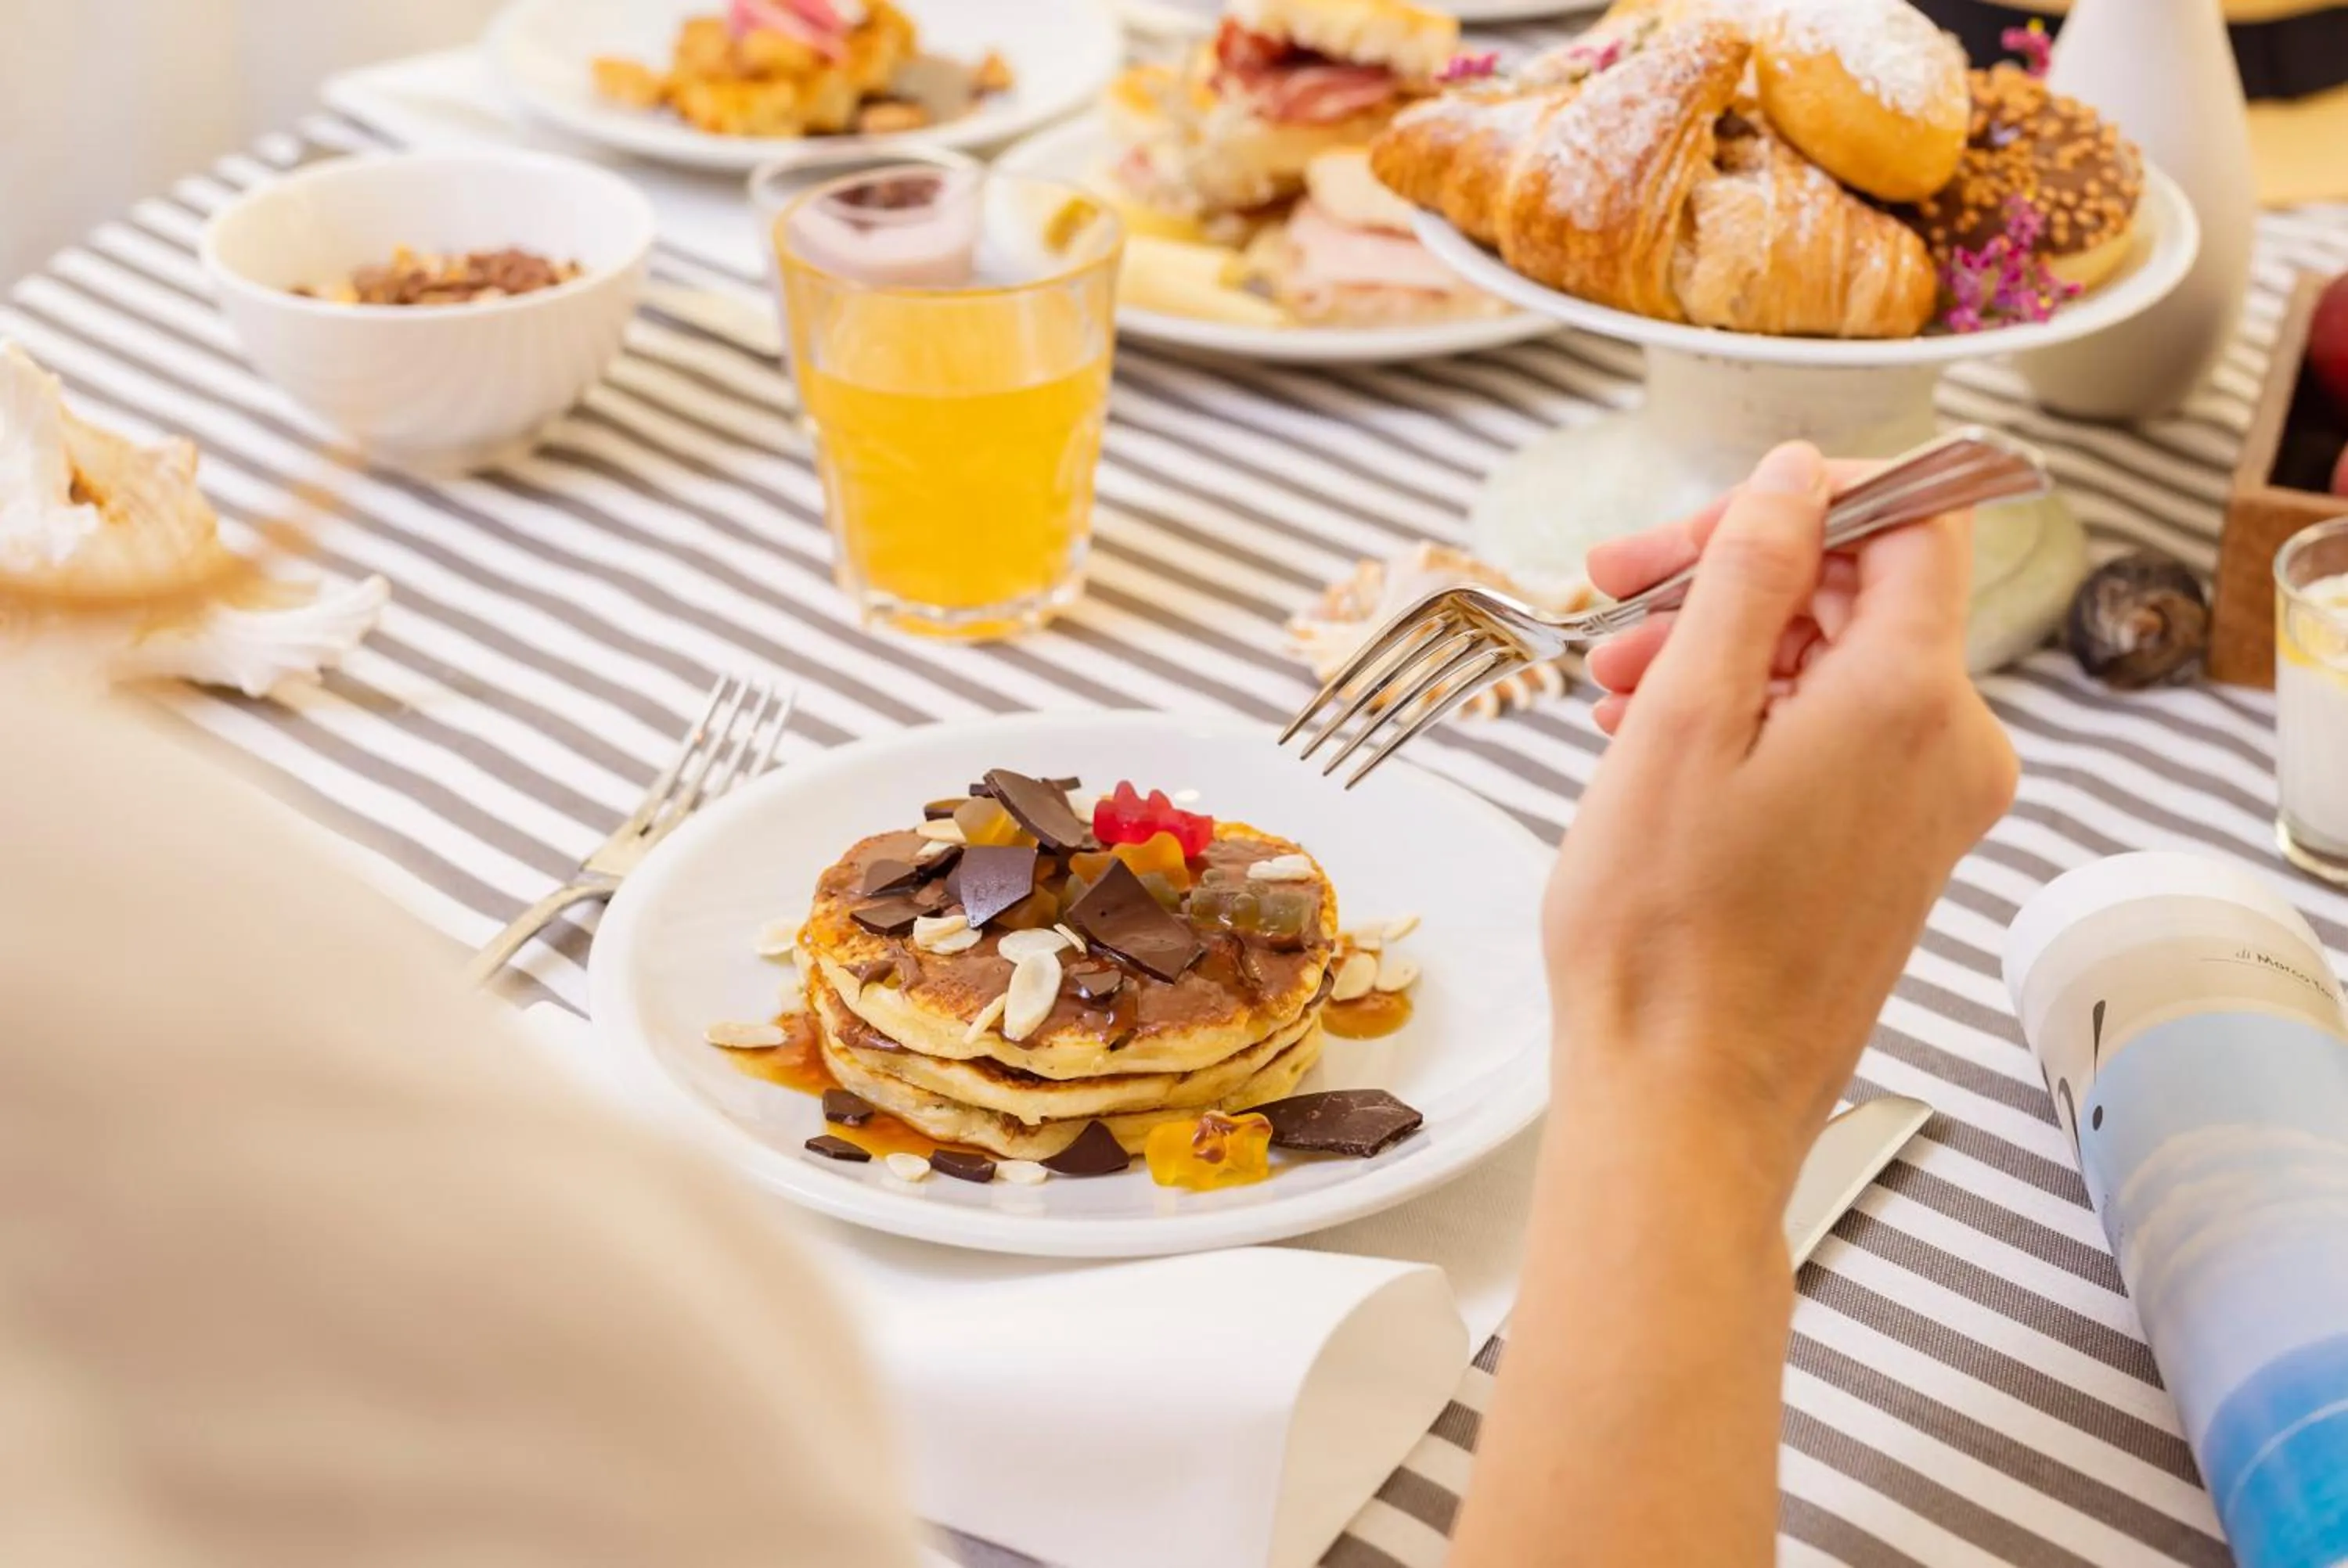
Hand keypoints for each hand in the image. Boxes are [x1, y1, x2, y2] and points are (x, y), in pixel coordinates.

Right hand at [1544, 441, 2017, 1194]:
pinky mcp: (1897, 855)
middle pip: (1864, 594)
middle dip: (1737, 578)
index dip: (1810, 496)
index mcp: (1912, 700)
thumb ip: (1750, 577)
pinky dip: (1752, 718)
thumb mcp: (1680, 720)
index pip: (1914, 522)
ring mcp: (1932, 809)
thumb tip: (1793, 482)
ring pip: (1838, 669)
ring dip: (1729, 651)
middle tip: (1617, 594)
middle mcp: (1952, 750)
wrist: (1684, 1098)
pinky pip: (1838, 741)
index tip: (1714, 515)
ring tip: (1614, 683)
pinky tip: (1657, 740)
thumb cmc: (1666, 938)